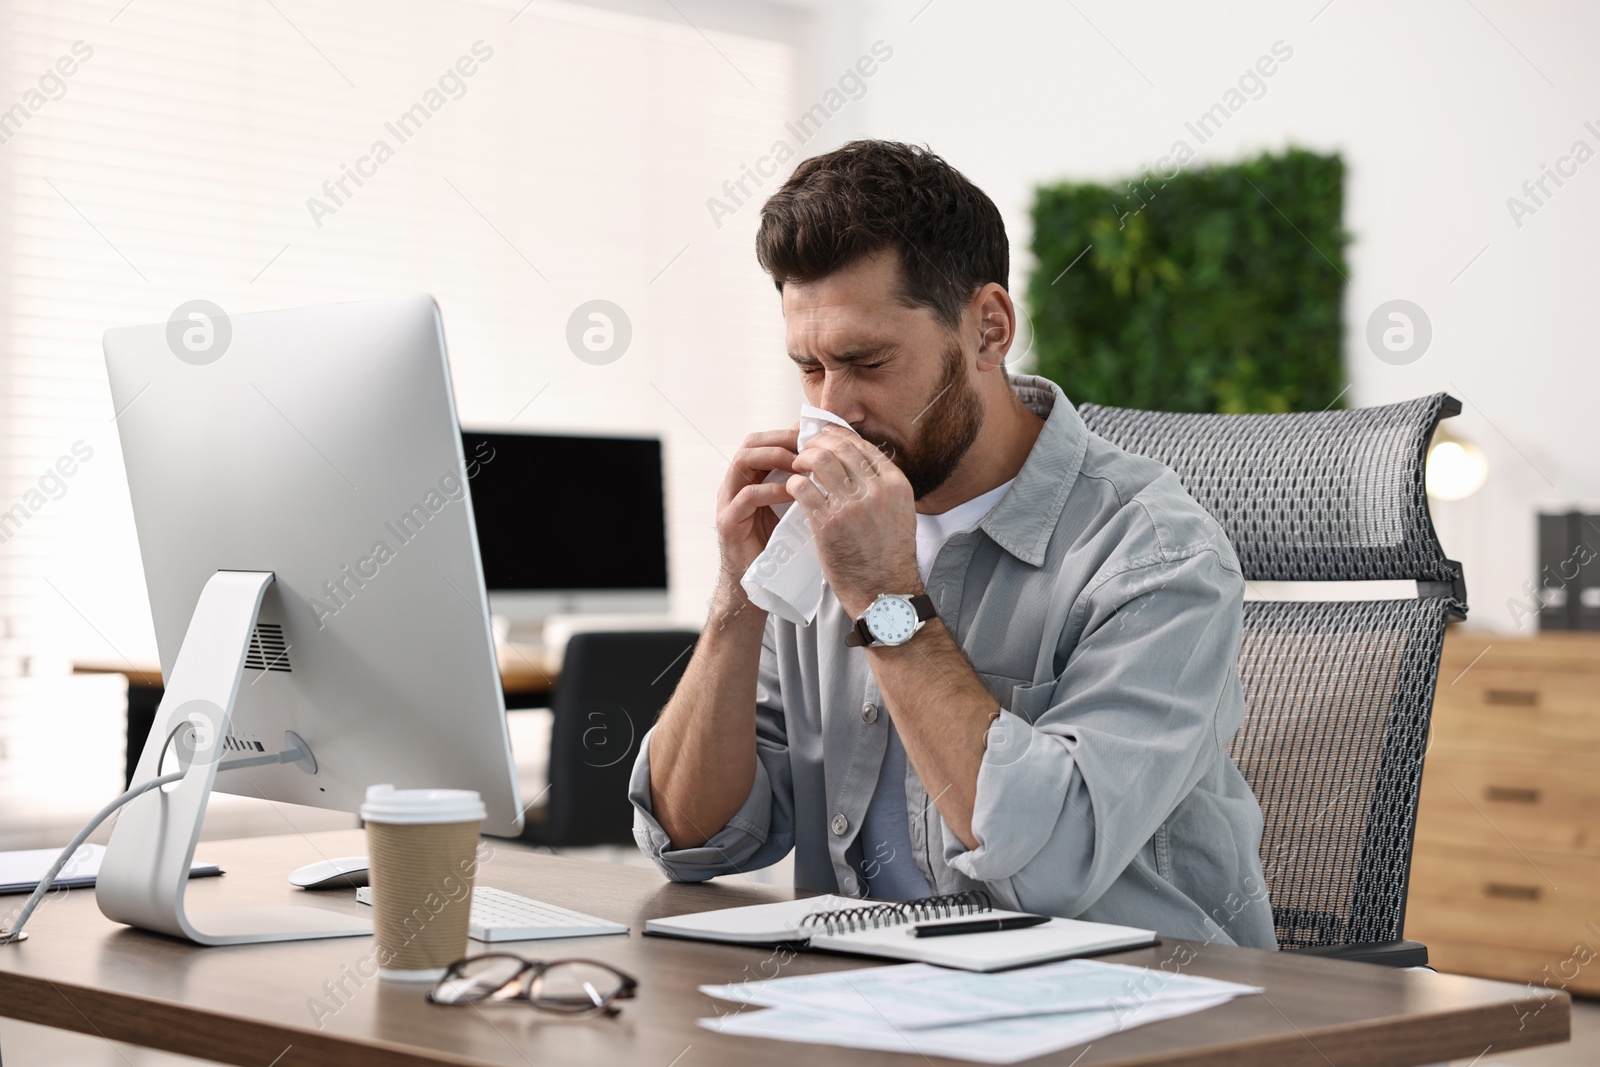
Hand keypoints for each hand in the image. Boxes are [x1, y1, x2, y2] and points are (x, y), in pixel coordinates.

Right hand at [715, 427, 799, 591]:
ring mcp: (728, 502)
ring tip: (801, 465)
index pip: (764, 440)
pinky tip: (794, 492)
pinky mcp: (729, 523)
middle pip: (750, 443)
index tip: (815, 434)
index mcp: (750, 479)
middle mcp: (735, 485)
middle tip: (808, 445)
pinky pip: (747, 495)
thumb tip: (833, 464)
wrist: (759, 587)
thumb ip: (802, 486)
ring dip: (775, 457)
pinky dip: (772, 489)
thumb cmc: (781, 549)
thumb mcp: (794, 510)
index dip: (787, 433)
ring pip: (743, 461)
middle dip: (781, 439)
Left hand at [787, 426, 920, 617]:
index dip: (838, 436)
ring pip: (819, 460)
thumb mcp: (900, 512)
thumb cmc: (889, 555)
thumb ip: (883, 487)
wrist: (884, 592)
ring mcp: (852, 505)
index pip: (862, 446)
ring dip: (803, 458)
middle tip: (806, 448)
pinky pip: (803, 488)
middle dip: (818, 442)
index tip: (825, 437)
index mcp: (896, 484)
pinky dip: (794, 482)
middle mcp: (877, 490)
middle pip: (840, 447)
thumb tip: (859, 463)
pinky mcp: (828, 523)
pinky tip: (792, 487)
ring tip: (797, 465)